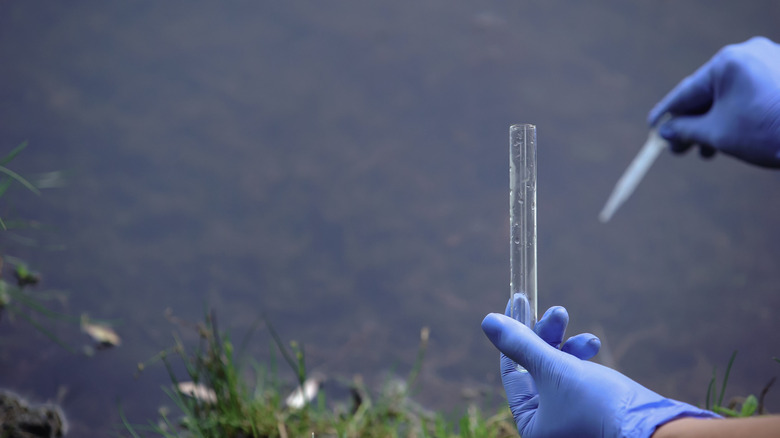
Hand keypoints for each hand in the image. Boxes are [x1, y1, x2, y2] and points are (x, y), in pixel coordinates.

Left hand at [482, 309, 718, 437]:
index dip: (513, 334)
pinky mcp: (592, 404)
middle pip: (535, 365)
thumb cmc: (598, 406)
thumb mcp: (554, 370)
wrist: (655, 430)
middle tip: (557, 311)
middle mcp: (548, 420)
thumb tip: (487, 321)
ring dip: (570, 344)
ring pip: (558, 365)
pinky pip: (577, 372)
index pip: (511, 370)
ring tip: (588, 339)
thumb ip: (521, 344)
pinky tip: (594, 345)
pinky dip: (583, 356)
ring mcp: (570, 412)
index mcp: (530, 423)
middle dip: (547, 336)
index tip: (516, 302)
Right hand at [648, 36, 779, 167]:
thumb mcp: (717, 134)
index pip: (686, 91)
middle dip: (691, 124)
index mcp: (727, 61)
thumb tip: (665, 131)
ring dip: (713, 123)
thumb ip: (685, 130)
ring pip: (729, 95)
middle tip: (678, 149)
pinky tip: (729, 138)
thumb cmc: (769, 132)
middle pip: (708, 92)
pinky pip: (749, 94)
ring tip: (706, 152)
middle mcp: (748, 54)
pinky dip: (735, 115)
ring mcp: (770, 62)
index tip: (652, 128)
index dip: (665, 113)